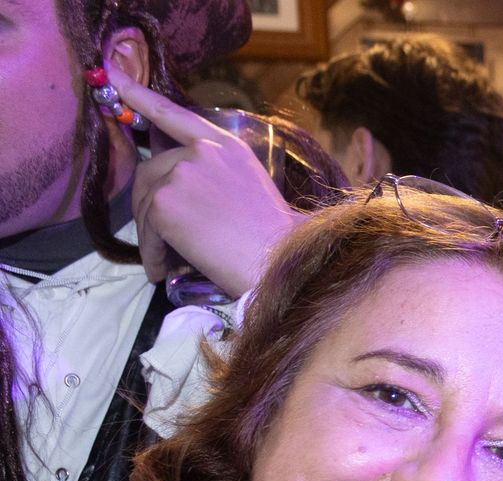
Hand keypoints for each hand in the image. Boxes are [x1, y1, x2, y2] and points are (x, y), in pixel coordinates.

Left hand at [109, 67, 303, 298]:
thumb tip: (179, 188)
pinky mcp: (163, 202)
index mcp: (226, 146)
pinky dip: (152, 253)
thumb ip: (216, 174)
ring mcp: (179, 174)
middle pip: (152, 170)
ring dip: (153, 235)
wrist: (280, 263)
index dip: (140, 96)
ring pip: (145, 202)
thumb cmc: (273, 240)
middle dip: (152, 205)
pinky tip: (163, 271)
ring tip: (169, 262)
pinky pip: (146, 230)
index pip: (175, 114)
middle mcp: (200, 152)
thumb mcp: (248, 189)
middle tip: (165, 239)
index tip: (113, 77)